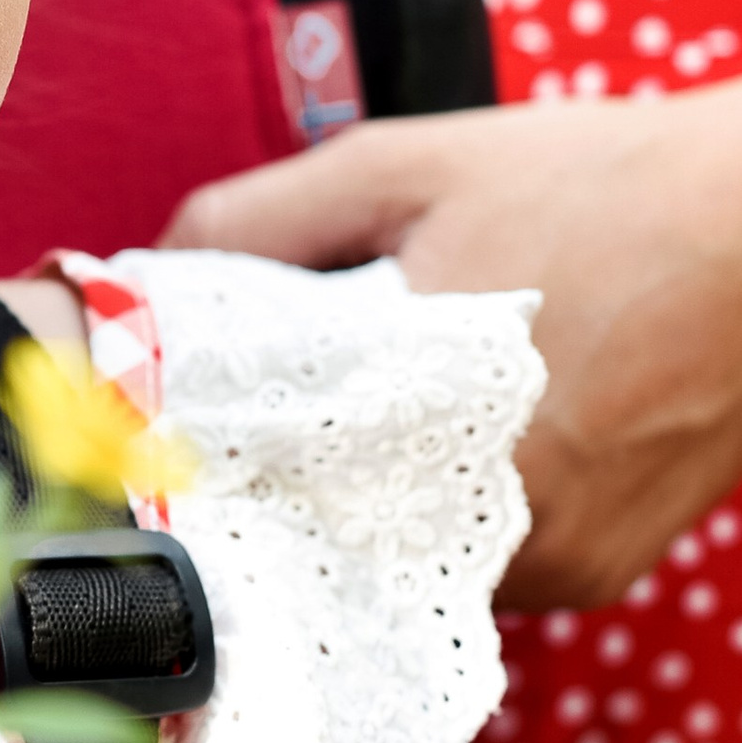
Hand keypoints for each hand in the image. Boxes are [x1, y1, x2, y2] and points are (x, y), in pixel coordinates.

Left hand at [164, 72, 741, 605]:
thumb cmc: (599, 181)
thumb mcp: (404, 167)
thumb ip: (257, 222)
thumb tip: (138, 276)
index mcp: (425, 431)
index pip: (263, 498)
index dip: (214, 464)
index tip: (175, 433)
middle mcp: (494, 527)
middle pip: (332, 536)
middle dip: (297, 479)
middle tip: (286, 404)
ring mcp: (557, 568)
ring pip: (407, 555)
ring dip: (384, 497)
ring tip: (397, 401)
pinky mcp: (602, 575)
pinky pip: (488, 562)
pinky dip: (461, 509)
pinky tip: (479, 430)